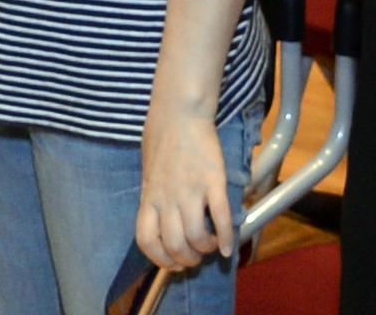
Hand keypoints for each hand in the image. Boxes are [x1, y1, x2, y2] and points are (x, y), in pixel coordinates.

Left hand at [135, 109, 235, 275]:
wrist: (179, 111)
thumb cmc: (162, 138)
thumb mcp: (149, 171)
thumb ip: (154, 195)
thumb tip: (159, 216)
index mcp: (148, 196)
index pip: (146, 240)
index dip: (160, 259)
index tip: (172, 262)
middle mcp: (167, 198)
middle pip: (174, 245)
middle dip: (187, 259)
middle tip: (196, 256)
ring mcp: (190, 191)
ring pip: (197, 237)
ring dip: (206, 249)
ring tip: (211, 245)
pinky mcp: (212, 182)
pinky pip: (221, 218)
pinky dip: (227, 238)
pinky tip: (229, 246)